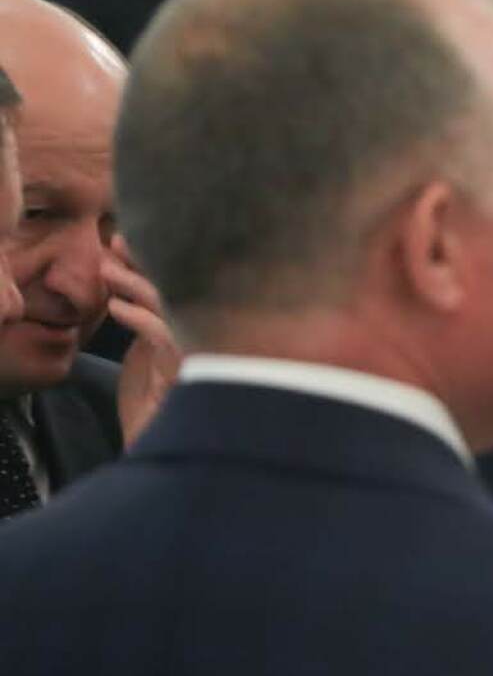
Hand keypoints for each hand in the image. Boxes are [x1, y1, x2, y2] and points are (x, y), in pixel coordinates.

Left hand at [105, 236, 179, 444]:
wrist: (155, 435)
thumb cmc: (151, 394)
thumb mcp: (145, 345)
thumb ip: (144, 315)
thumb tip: (121, 278)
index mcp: (196, 323)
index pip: (178, 280)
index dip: (152, 257)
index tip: (124, 240)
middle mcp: (203, 331)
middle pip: (179, 284)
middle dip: (146, 260)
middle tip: (118, 241)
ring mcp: (197, 348)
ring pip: (170, 303)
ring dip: (135, 283)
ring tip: (106, 270)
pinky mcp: (183, 367)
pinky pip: (161, 334)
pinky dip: (137, 317)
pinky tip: (115, 307)